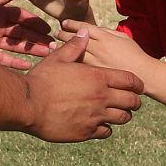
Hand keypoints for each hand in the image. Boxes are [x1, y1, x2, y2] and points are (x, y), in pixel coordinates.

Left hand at [0, 0, 53, 69]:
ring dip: (31, 51)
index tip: (49, 29)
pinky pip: (4, 61)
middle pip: (21, 33)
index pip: (21, 18)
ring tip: (47, 56)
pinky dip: (16, 64)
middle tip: (53, 46)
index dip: (35, 23)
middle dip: (37, 39)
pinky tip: (30, 66)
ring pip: (16, 47)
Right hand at [23, 29, 143, 140]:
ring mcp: (95, 116)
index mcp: (98, 77)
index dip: (137, 83)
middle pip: (131, 101)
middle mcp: (101, 98)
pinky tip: (100, 124)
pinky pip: (106, 132)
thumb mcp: (58, 58)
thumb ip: (75, 47)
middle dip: (134, 101)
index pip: (130, 80)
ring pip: (122, 118)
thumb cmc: (41, 80)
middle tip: (132, 101)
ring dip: (123, 115)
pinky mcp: (86, 132)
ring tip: (118, 113)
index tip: (137, 86)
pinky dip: (107, 128)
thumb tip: (84, 33)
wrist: (27, 105)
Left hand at [58, 20, 149, 73]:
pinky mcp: (95, 73)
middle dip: (64, 35)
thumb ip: (107, 32)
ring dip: (63, 48)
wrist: (143, 75)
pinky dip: (68, 61)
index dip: (73, 24)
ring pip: (74, 52)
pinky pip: (79, 65)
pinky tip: (61, 60)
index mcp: (106, 37)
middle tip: (57, 33)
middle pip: (76, 39)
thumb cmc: (134, 54)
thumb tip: (93, 29)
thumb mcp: (123, 38)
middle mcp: (99, 48)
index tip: (65, 22)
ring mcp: (96, 61)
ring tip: (54, 45)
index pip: (85, 27)